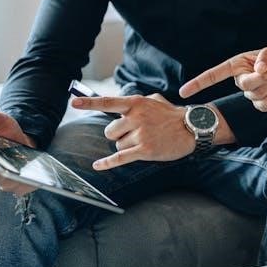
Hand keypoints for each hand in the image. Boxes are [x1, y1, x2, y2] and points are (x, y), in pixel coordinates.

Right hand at [0, 99, 37, 195]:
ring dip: (11, 179)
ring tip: (18, 172)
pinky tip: (33, 178)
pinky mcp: (18, 188)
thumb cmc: (9, 134)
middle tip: (1, 165)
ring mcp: (3, 182)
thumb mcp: (1, 122)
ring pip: (5, 183)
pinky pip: (21, 189)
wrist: (26, 146)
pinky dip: (26, 184)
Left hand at [70, 93, 194, 169]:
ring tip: (145, 141)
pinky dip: (108, 163)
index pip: (108, 102)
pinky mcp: (144, 150)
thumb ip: (136, 102)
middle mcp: (136, 117)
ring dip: (127, 146)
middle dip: (119, 135)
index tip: (74, 103)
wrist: (192, 128)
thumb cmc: (173, 115)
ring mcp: (140, 134)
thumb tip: (121, 107)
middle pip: (110, 131)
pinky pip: (120, 158)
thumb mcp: (154, 100)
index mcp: (136, 103)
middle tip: (136, 134)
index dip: (89, 102)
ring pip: (118, 145)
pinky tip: (98, 165)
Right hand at [178, 45, 266, 111]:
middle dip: (263, 77)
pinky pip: (266, 103)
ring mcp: (253, 94)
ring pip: (258, 94)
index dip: (199, 82)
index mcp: (240, 64)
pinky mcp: (264, 105)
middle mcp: (243, 79)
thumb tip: (257, 68)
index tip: (183, 92)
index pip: (215, 74)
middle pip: (245, 84)